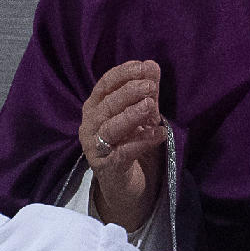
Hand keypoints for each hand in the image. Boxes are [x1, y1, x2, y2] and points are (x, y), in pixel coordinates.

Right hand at [81, 61, 169, 231]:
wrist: (126, 186)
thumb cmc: (130, 144)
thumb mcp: (140, 115)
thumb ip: (146, 92)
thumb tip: (152, 65)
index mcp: (95, 108)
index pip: (105, 85)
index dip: (123, 75)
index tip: (143, 66)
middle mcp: (90, 126)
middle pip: (107, 105)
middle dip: (129, 93)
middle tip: (150, 86)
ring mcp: (95, 148)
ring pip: (111, 128)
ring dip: (131, 116)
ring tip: (151, 107)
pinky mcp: (108, 168)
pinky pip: (123, 153)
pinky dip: (141, 142)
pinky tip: (159, 133)